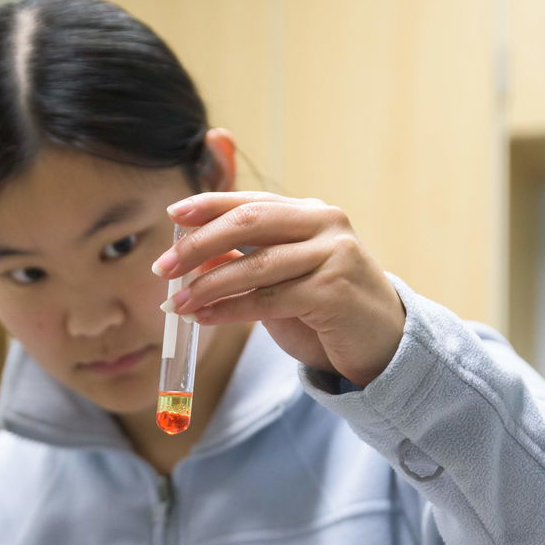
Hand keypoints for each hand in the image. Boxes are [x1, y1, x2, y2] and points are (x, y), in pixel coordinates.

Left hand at [153, 192, 406, 387]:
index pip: (251, 200)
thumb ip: (246, 259)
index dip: (209, 204)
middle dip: (199, 244)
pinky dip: (230, 310)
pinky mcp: (334, 292)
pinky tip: (205, 318)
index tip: (173, 215)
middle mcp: (325, 224)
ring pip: (256, 265)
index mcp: (310, 213)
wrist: (382, 344)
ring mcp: (334, 255)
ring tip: (177, 303)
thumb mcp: (282, 278)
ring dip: (208, 285)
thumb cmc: (326, 310)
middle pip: (249, 222)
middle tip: (163, 267)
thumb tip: (192, 255)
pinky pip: (268, 300)